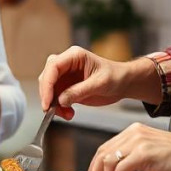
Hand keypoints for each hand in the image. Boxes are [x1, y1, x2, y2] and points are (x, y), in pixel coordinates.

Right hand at [38, 46, 155, 120]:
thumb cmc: (115, 77)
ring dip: (53, 104)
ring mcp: (66, 76)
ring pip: (49, 89)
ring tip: (67, 115)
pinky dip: (59, 108)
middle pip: (47, 77)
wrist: (123, 84)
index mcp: (74, 56)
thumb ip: (79, 91)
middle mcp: (67, 64)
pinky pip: (56, 98)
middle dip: (48, 95)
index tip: (48, 101)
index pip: (53, 66)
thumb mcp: (99, 84)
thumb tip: (60, 100)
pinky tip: (69, 113)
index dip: (47, 84)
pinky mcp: (67, 87)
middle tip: (51, 110)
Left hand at [86, 123, 170, 170]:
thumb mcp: (149, 150)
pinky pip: (120, 170)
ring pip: (108, 163)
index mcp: (133, 131)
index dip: (96, 166)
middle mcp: (133, 133)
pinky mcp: (143, 153)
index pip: (104, 148)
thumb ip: (133, 155)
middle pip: (102, 154)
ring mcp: (137, 142)